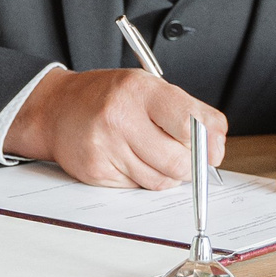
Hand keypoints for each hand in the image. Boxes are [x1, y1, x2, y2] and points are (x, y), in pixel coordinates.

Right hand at [4, 68, 225, 189]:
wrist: (58, 108)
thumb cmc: (110, 98)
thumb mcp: (149, 88)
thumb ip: (189, 112)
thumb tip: (217, 146)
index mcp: (140, 89)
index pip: (189, 122)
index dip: (209, 143)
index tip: (213, 151)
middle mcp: (120, 116)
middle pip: (178, 161)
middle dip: (190, 166)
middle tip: (184, 156)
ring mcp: (105, 145)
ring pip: (160, 180)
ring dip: (166, 174)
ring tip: (151, 154)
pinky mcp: (95, 170)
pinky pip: (136, 188)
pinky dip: (141, 179)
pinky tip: (128, 159)